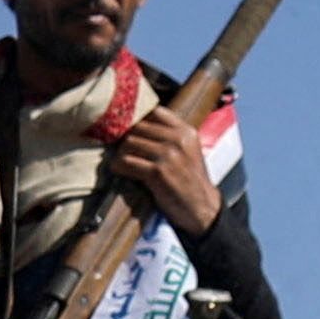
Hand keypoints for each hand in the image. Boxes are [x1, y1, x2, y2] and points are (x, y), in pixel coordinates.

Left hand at [103, 109, 219, 237]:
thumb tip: (135, 121)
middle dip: (125, 137)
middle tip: (117, 146)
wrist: (202, 207)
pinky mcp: (158, 172)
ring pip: (129, 142)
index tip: (127, 126)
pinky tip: (120, 170)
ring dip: (120, 152)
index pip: (155, 111)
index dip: (137, 117)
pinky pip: (127, 162)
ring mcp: (169, 155)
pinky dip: (119, 166)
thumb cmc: (189, 179)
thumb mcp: (187, 150)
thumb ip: (168, 134)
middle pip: (138, 126)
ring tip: (121, 160)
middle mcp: (179, 140)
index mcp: (186, 131)